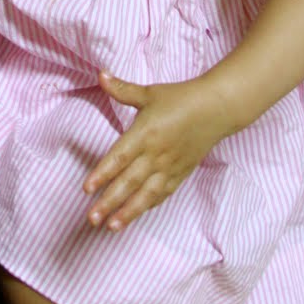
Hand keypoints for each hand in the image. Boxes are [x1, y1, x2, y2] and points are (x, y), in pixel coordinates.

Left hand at [83, 72, 229, 230]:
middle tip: (91, 218)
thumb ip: (122, 89)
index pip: (119, 157)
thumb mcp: (149, 93)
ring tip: (111, 227)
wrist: (216, 109)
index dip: (102, 174)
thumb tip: (100, 75)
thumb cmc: (181, 98)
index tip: (86, 189)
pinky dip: (147, 206)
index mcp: (145, 133)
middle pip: (128, 182)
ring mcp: (169, 167)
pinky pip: (161, 194)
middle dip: (109, 202)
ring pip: (145, 194)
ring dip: (128, 212)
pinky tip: (134, 216)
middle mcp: (156, 154)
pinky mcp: (180, 174)